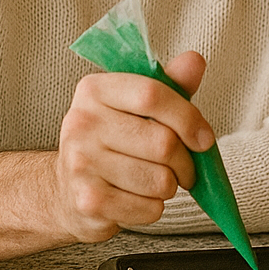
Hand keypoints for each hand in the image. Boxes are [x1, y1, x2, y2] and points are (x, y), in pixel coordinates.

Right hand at [52, 50, 212, 242]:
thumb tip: (194, 60)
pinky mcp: (88, 201)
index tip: (204, 139)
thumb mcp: (136, 107)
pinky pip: (149, 208)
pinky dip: (154, 208)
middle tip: (182, 167)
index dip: (188, 118)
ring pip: (161, 180)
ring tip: (154, 181)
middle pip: (164, 143)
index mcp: (95, 90)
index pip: (153, 95)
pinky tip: (136, 198)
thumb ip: (169, 85)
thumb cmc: (113, 142)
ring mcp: (81, 163)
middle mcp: (81, 123)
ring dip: (170, 186)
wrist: (65, 190)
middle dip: (186, 162)